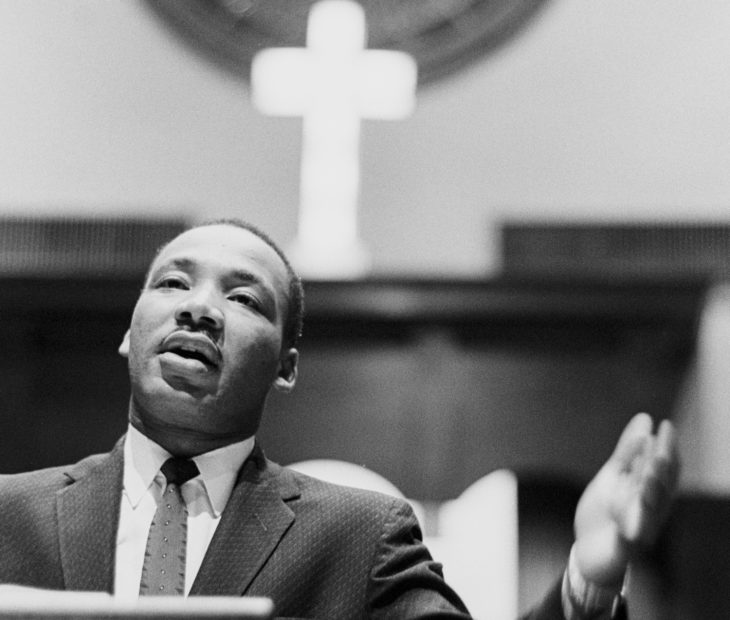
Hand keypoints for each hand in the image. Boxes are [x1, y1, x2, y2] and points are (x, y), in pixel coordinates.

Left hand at [572, 412, 679, 586]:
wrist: (588, 551)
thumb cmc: (606, 513)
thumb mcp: (613, 475)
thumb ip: (628, 451)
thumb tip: (645, 418)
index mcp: (649, 491)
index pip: (664, 467)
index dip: (667, 447)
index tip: (666, 425)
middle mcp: (651, 510)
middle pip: (661, 487)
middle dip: (662, 467)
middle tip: (660, 446)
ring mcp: (639, 530)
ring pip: (650, 511)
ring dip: (652, 490)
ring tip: (651, 470)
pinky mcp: (623, 548)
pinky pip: (629, 539)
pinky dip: (630, 526)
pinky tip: (631, 513)